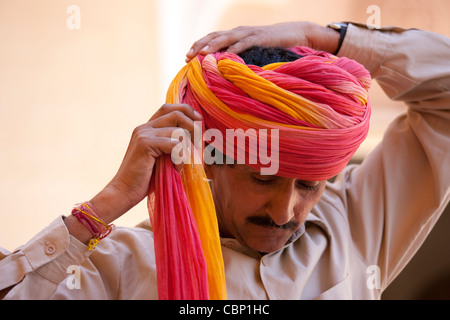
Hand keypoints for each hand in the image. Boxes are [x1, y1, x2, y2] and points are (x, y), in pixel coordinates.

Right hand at [88, 104, 201, 223]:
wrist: (124, 192)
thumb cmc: (146, 179)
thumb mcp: (162, 158)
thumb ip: (172, 145)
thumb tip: (196, 138)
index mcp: (148, 128)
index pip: (169, 108)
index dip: (187, 111)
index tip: (199, 122)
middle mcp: (145, 127)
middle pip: (176, 113)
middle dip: (193, 126)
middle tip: (199, 144)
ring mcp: (144, 134)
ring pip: (178, 132)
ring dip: (186, 149)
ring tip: (179, 164)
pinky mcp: (145, 144)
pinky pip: (174, 144)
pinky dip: (180, 157)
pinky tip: (175, 168)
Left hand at [185, 21, 339, 61]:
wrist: (295, 33)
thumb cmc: (272, 46)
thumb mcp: (252, 52)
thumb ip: (240, 59)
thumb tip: (225, 74)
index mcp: (235, 35)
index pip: (212, 38)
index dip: (198, 46)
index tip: (187, 57)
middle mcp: (238, 32)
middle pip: (214, 37)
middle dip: (199, 46)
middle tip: (188, 56)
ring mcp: (248, 34)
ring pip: (225, 38)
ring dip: (212, 46)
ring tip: (201, 55)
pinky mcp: (259, 38)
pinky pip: (244, 43)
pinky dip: (234, 49)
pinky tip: (225, 56)